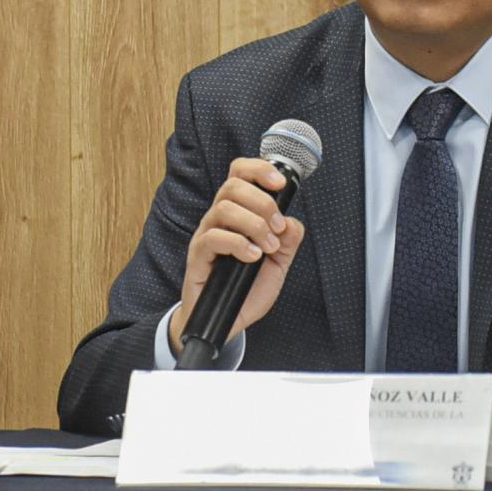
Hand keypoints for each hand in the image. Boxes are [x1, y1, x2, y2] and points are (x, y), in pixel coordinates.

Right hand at [170, 156, 305, 349]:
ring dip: (254, 224)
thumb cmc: (246, 289)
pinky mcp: (198, 255)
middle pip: (233, 185)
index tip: (280, 183)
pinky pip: (213, 237)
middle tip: (277, 227)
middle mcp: (219, 219)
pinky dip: (239, 244)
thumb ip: (288, 242)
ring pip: (224, 207)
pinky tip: (252, 257)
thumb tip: (293, 222)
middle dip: (263, 202)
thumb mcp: (277, 264)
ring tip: (267, 247)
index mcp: (238, 213)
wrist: (226, 321)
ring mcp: (206, 235)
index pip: (240, 174)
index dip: (259, 170)